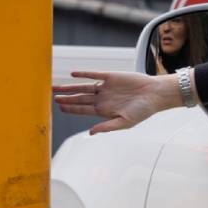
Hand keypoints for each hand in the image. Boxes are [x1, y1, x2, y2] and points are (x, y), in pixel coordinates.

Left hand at [53, 71, 184, 133]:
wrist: (155, 94)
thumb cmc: (143, 111)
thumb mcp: (125, 123)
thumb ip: (107, 127)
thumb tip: (90, 133)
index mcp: (104, 110)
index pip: (83, 109)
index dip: (70, 108)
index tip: (59, 107)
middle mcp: (103, 98)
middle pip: (80, 98)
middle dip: (66, 98)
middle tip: (52, 96)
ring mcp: (106, 87)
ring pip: (83, 87)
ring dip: (70, 87)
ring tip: (56, 87)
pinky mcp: (111, 76)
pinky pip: (94, 74)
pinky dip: (84, 74)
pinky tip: (73, 74)